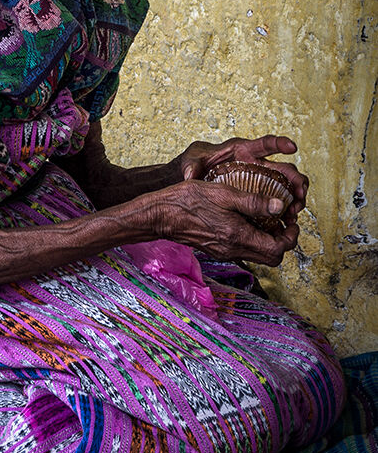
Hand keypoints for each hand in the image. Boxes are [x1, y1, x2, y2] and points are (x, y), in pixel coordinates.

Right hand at [146, 179, 299, 266]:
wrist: (161, 215)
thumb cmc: (189, 201)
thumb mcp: (224, 193)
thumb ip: (254, 202)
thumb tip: (280, 207)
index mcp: (239, 237)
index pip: (278, 250)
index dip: (291, 237)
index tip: (291, 220)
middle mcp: (234, 250)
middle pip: (271, 258)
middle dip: (283, 241)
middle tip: (283, 221)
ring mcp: (224, 251)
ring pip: (258, 254)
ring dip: (268, 240)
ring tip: (267, 217)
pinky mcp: (217, 248)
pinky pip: (243, 249)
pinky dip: (252, 238)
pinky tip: (246, 219)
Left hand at [179, 134, 307, 222]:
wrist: (194, 176)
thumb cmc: (196, 162)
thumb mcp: (192, 160)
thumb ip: (192, 164)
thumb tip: (191, 174)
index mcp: (243, 150)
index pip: (265, 143)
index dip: (280, 143)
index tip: (293, 147)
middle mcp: (256, 164)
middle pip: (283, 168)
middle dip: (296, 180)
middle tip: (300, 194)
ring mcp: (259, 180)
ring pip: (285, 186)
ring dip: (294, 197)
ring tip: (296, 210)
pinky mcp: (257, 194)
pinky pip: (275, 201)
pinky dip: (283, 209)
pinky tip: (286, 220)